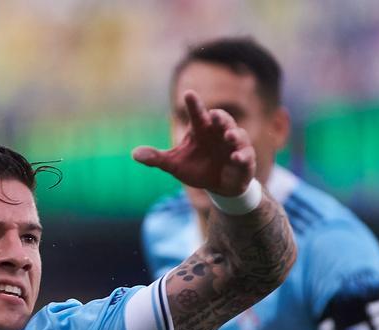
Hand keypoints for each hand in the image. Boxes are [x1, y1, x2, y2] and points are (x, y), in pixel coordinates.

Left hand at [132, 91, 254, 196]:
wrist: (217, 186)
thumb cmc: (196, 168)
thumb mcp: (174, 164)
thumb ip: (156, 158)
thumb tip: (134, 154)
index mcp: (201, 130)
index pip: (198, 114)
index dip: (194, 104)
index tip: (188, 94)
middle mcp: (219, 134)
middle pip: (222, 120)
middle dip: (220, 117)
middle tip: (214, 115)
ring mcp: (233, 147)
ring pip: (237, 135)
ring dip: (234, 135)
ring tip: (228, 136)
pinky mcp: (244, 161)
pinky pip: (245, 156)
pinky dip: (241, 156)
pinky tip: (235, 157)